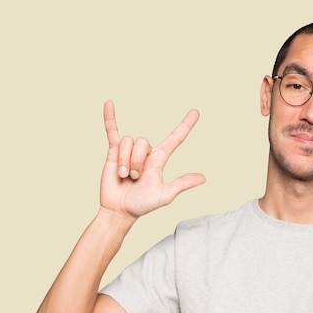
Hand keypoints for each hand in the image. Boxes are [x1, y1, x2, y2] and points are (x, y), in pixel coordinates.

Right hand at [100, 100, 204, 218]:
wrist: (119, 209)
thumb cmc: (142, 205)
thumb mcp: (164, 195)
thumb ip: (181, 184)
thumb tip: (203, 178)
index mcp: (159, 160)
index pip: (175, 139)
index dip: (185, 126)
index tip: (196, 112)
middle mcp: (145, 153)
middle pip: (143, 142)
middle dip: (136, 161)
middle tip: (134, 178)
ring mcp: (129, 151)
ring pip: (128, 142)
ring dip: (125, 161)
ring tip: (124, 176)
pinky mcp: (114, 152)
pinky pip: (112, 131)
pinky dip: (110, 118)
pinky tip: (109, 103)